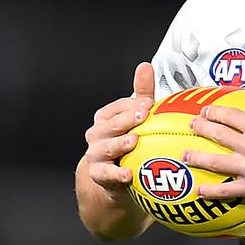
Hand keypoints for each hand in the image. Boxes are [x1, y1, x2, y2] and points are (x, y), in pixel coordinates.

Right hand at [83, 62, 155, 197]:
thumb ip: (142, 94)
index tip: (148, 103)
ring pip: (105, 147)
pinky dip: (116, 175)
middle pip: (110, 125)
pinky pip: (106, 174)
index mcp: (106, 118)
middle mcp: (97, 134)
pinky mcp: (98, 175)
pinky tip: (129, 174)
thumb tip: (145, 67)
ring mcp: (95, 154)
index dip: (132, 105)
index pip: (118, 107)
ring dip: (119, 144)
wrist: (113, 178)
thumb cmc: (128, 144)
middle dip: (126, 119)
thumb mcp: (136, 119)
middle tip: (143, 116)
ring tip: (134, 141)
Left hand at [185, 63, 244, 205]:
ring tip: (185, 154)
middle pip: (218, 134)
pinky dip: (211, 191)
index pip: (229, 116)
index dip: (214, 112)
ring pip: (216, 161)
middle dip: (202, 128)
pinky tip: (199, 190)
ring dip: (198, 157)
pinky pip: (227, 190)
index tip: (205, 110)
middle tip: (192, 125)